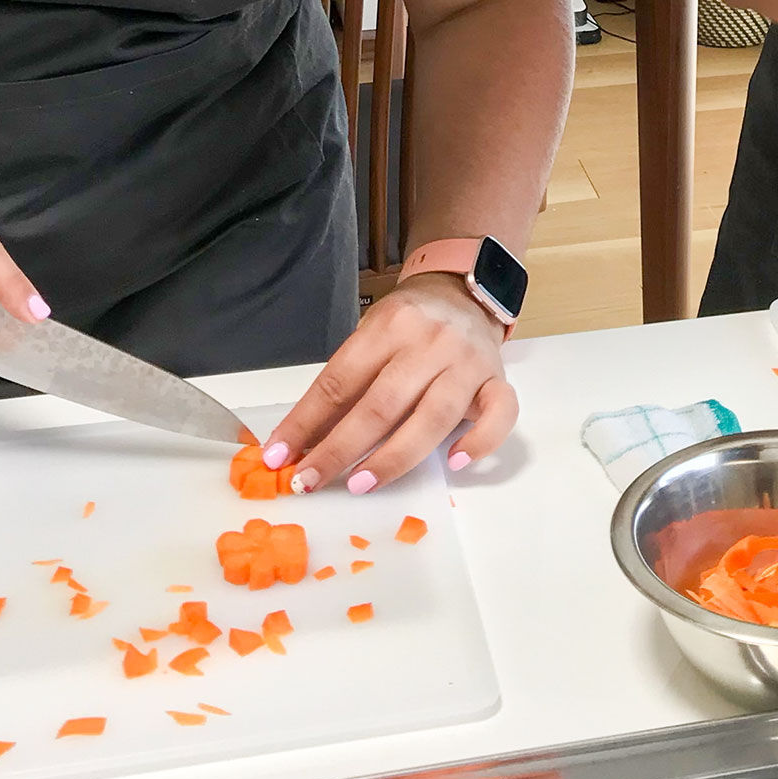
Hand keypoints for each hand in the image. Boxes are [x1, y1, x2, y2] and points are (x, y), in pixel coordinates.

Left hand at [263, 274, 517, 492]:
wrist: (466, 293)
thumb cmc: (410, 325)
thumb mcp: (370, 338)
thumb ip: (344, 384)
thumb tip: (301, 441)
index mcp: (390, 326)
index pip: (340, 380)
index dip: (306, 421)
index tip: (278, 456)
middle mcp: (431, 343)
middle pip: (381, 404)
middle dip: (339, 448)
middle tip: (309, 481)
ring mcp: (468, 363)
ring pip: (432, 418)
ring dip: (393, 458)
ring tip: (360, 485)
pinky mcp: (498, 381)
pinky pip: (499, 414)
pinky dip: (480, 441)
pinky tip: (455, 462)